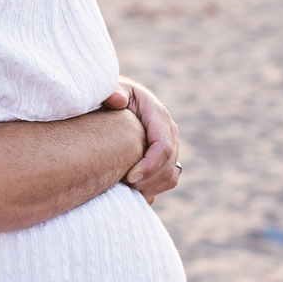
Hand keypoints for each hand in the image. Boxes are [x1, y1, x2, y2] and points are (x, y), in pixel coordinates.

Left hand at [102, 77, 180, 203]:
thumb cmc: (111, 94)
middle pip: (169, 166)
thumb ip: (113, 92)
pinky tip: (132, 193)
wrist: (118, 99)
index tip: (129, 178)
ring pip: (171, 177)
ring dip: (151, 188)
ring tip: (126, 190)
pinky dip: (152, 190)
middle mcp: (169, 132)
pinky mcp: (165, 158)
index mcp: (158, 115)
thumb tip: (116, 99)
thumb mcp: (112, 88)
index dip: (149, 166)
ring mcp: (169, 146)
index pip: (163, 147)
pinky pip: (167, 180)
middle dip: (147, 181)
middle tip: (123, 187)